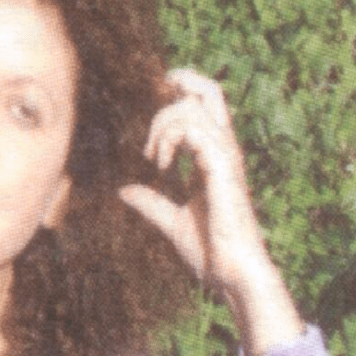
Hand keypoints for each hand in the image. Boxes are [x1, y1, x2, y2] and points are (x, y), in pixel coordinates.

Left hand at [119, 68, 303, 355]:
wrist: (231, 273)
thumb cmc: (210, 251)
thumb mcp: (171, 222)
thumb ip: (151, 203)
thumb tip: (125, 190)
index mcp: (214, 158)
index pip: (203, 106)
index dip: (179, 93)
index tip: (154, 105)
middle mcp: (223, 151)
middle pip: (210, 91)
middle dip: (180, 81)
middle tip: (152, 105)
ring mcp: (225, 158)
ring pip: (194, 108)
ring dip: (163, 125)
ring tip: (153, 158)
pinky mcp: (223, 168)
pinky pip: (195, 131)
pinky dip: (171, 139)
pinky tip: (161, 163)